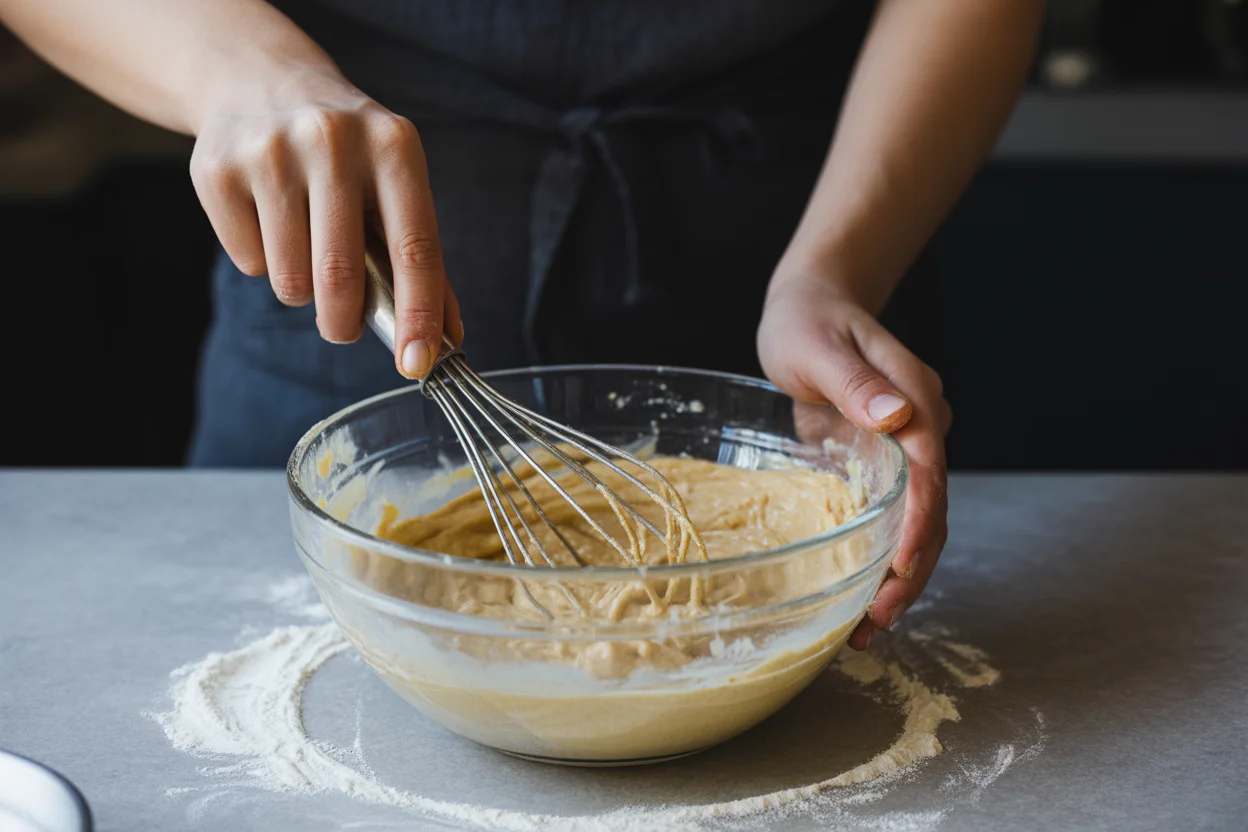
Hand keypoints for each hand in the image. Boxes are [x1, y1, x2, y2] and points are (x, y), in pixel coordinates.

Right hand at [189, 64, 460, 377]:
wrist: (261, 81)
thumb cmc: (347, 155)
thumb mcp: (395, 184)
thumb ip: (423, 261)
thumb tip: (447, 339)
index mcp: (393, 145)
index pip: (414, 248)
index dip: (418, 315)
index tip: (418, 364)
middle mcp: (332, 140)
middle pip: (341, 277)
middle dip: (344, 323)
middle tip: (343, 327)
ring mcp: (270, 151)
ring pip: (291, 280)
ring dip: (302, 290)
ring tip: (304, 247)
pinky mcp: (217, 170)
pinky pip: (248, 262)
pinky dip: (262, 262)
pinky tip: (266, 219)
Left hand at [757, 274, 950, 650]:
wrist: (813, 305)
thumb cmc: (809, 320)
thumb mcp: (820, 346)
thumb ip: (856, 382)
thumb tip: (898, 417)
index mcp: (916, 401)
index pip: (928, 474)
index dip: (918, 525)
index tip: (901, 567)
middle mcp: (921, 429)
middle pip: (930, 511)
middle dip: (910, 570)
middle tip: (875, 621)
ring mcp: (906, 449)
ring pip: (915, 523)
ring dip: (898, 577)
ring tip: (866, 629)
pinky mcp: (883, 464)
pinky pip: (890, 517)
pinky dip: (880, 557)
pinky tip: (858, 593)